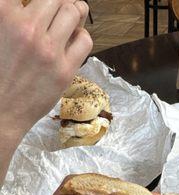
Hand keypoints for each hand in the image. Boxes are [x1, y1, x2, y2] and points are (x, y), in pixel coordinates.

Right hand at [0, 0, 92, 139]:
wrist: (1, 112)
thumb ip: (12, 16)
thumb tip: (28, 6)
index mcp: (4, 15)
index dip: (36, 0)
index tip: (39, 6)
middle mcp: (28, 29)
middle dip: (58, 1)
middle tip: (57, 9)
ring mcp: (49, 51)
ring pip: (72, 12)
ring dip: (73, 12)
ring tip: (69, 19)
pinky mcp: (65, 70)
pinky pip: (85, 41)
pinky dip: (82, 36)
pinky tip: (74, 40)